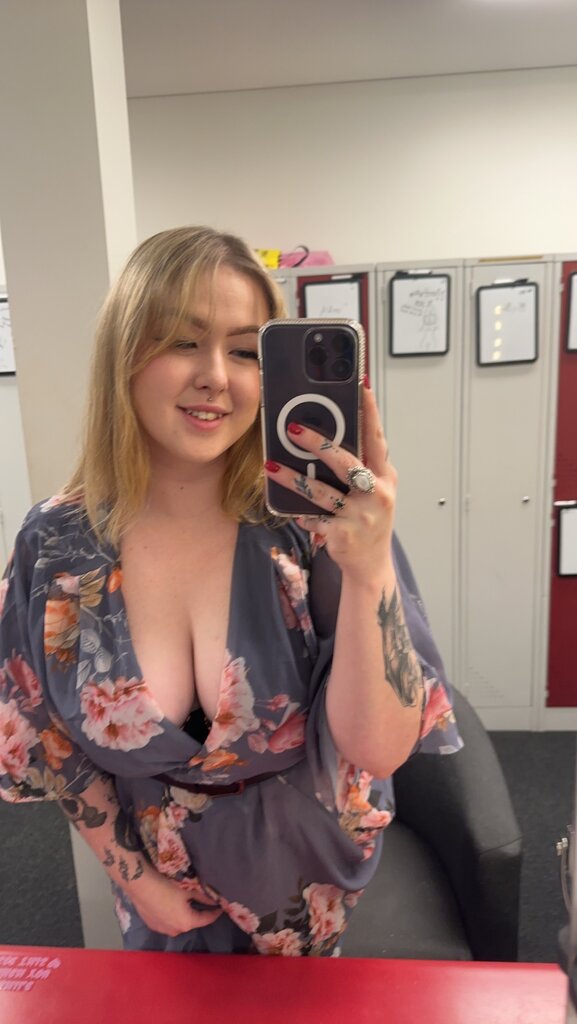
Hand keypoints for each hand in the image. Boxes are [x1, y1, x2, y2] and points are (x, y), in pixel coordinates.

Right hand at [127, 866, 221, 936]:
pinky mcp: (153, 926)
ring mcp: (163, 930)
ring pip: (179, 922)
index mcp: (187, 922)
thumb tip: (214, 900)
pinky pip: (167, 922)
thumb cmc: (167, 887)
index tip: (220, 908)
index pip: (207, 919)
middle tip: (200, 901)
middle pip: (192, 922)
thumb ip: (203, 897)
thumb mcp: (188, 890)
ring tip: (183, 901)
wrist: (141, 886)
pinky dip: (171, 915)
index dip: (215, 913)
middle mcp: (176, 931)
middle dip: (197, 912)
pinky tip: (168, 904)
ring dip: (183, 914)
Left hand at [264, 382, 396, 584]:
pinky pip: (314, 518)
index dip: (370, 413)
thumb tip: (327, 438)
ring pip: (321, 492)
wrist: (371, 566)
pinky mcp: (344, 535)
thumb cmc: (368, 521)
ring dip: (293, 478)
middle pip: (345, 463)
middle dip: (319, 443)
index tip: (360, 388)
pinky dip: (302, 514)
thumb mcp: (372, 491)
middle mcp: (377, 494)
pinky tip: (292, 511)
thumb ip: (360, 467)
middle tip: (293, 429)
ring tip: (271, 466)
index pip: (377, 438)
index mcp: (386, 477)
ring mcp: (361, 516)